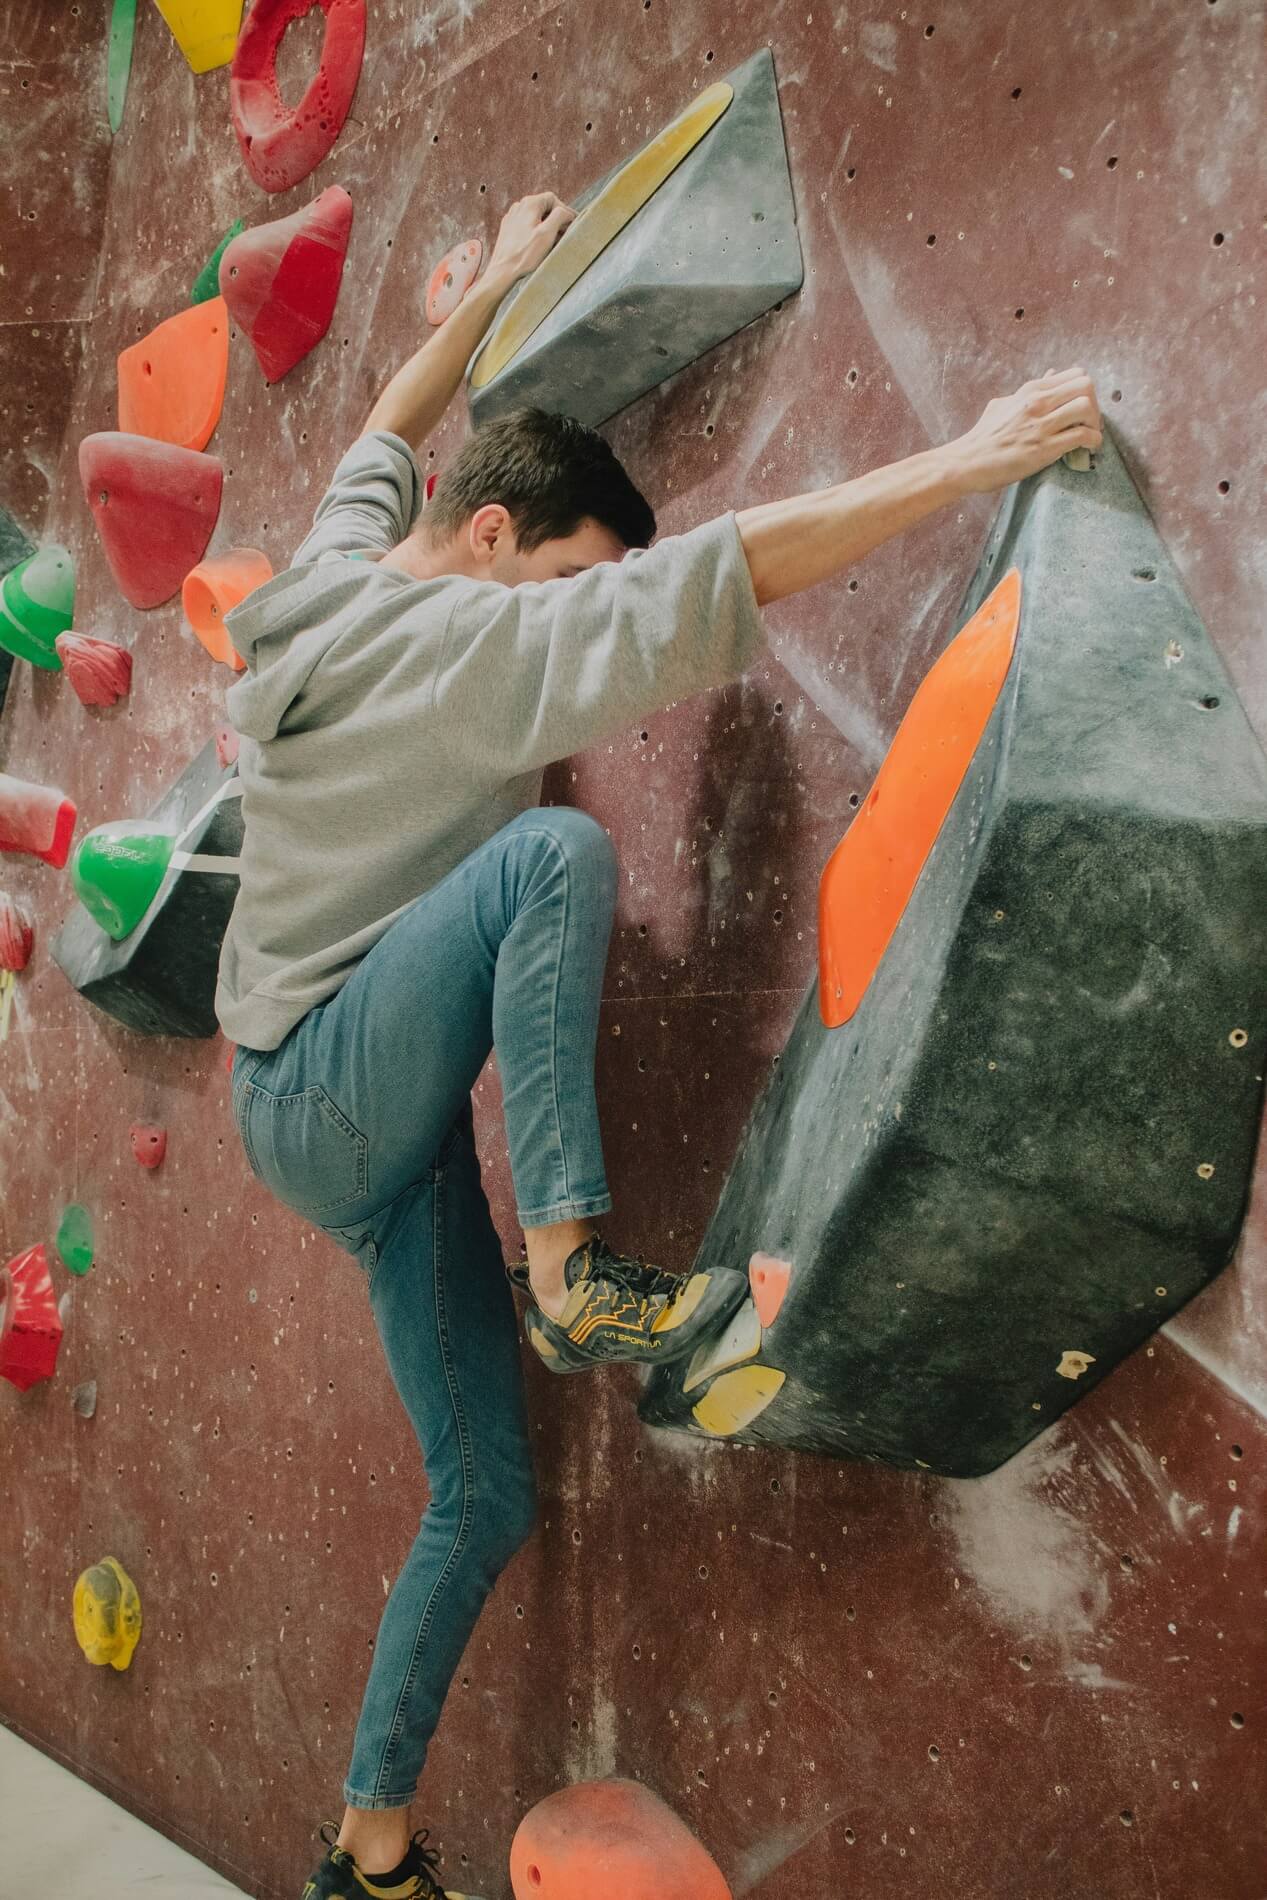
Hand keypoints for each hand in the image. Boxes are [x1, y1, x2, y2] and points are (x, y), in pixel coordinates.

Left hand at [486, 192, 576, 283]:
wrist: (503, 270)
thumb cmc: (525, 254)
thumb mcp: (547, 233)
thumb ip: (560, 216)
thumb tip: (567, 212)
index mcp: (529, 204)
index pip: (553, 199)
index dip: (565, 210)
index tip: (572, 224)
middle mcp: (519, 206)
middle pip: (544, 207)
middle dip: (556, 219)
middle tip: (565, 234)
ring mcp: (512, 217)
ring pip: (535, 216)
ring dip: (547, 226)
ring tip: (554, 241)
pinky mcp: (508, 229)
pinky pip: (526, 225)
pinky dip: (536, 231)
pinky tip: (539, 244)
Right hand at [952, 367, 1102, 493]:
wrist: (966, 462)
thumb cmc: (982, 437)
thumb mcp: (1003, 404)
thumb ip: (1028, 391)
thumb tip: (1048, 376)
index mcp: (1030, 390)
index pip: (1074, 374)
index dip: (1085, 390)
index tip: (1081, 407)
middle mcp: (1037, 402)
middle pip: (1085, 385)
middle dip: (1095, 404)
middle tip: (1089, 421)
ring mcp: (1041, 425)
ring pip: (1086, 407)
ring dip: (1095, 422)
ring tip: (1090, 434)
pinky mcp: (1044, 448)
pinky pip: (1082, 436)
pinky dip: (1093, 441)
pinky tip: (1089, 448)